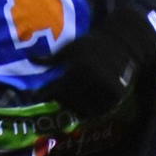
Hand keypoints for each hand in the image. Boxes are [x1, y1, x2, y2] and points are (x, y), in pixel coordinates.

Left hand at [40, 5, 155, 118]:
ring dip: (71, 106)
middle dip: (58, 98)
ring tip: (67, 98)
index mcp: (79, 69)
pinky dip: (86, 110)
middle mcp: (92, 82)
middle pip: (67, 101)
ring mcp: (104, 92)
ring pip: (81, 109)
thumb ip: (51, 58)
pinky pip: (96, 112)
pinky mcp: (114, 98)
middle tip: (55, 95)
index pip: (56, 89)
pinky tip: (81, 103)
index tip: (37, 95)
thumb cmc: (93, 44)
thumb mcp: (70, 47)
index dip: (44, 93)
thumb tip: (30, 59)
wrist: (124, 45)